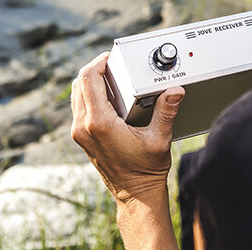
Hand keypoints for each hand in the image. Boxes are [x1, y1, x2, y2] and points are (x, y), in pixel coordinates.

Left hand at [70, 52, 184, 202]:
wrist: (135, 195)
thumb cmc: (146, 171)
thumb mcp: (159, 139)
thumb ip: (166, 112)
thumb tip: (175, 91)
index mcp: (99, 123)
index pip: (88, 78)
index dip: (98, 61)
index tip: (111, 56)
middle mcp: (83, 126)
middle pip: (79, 82)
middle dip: (96, 69)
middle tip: (115, 64)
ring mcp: (79, 132)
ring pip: (76, 93)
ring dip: (91, 81)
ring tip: (113, 78)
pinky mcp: (81, 136)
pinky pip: (79, 106)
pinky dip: (90, 94)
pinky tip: (109, 96)